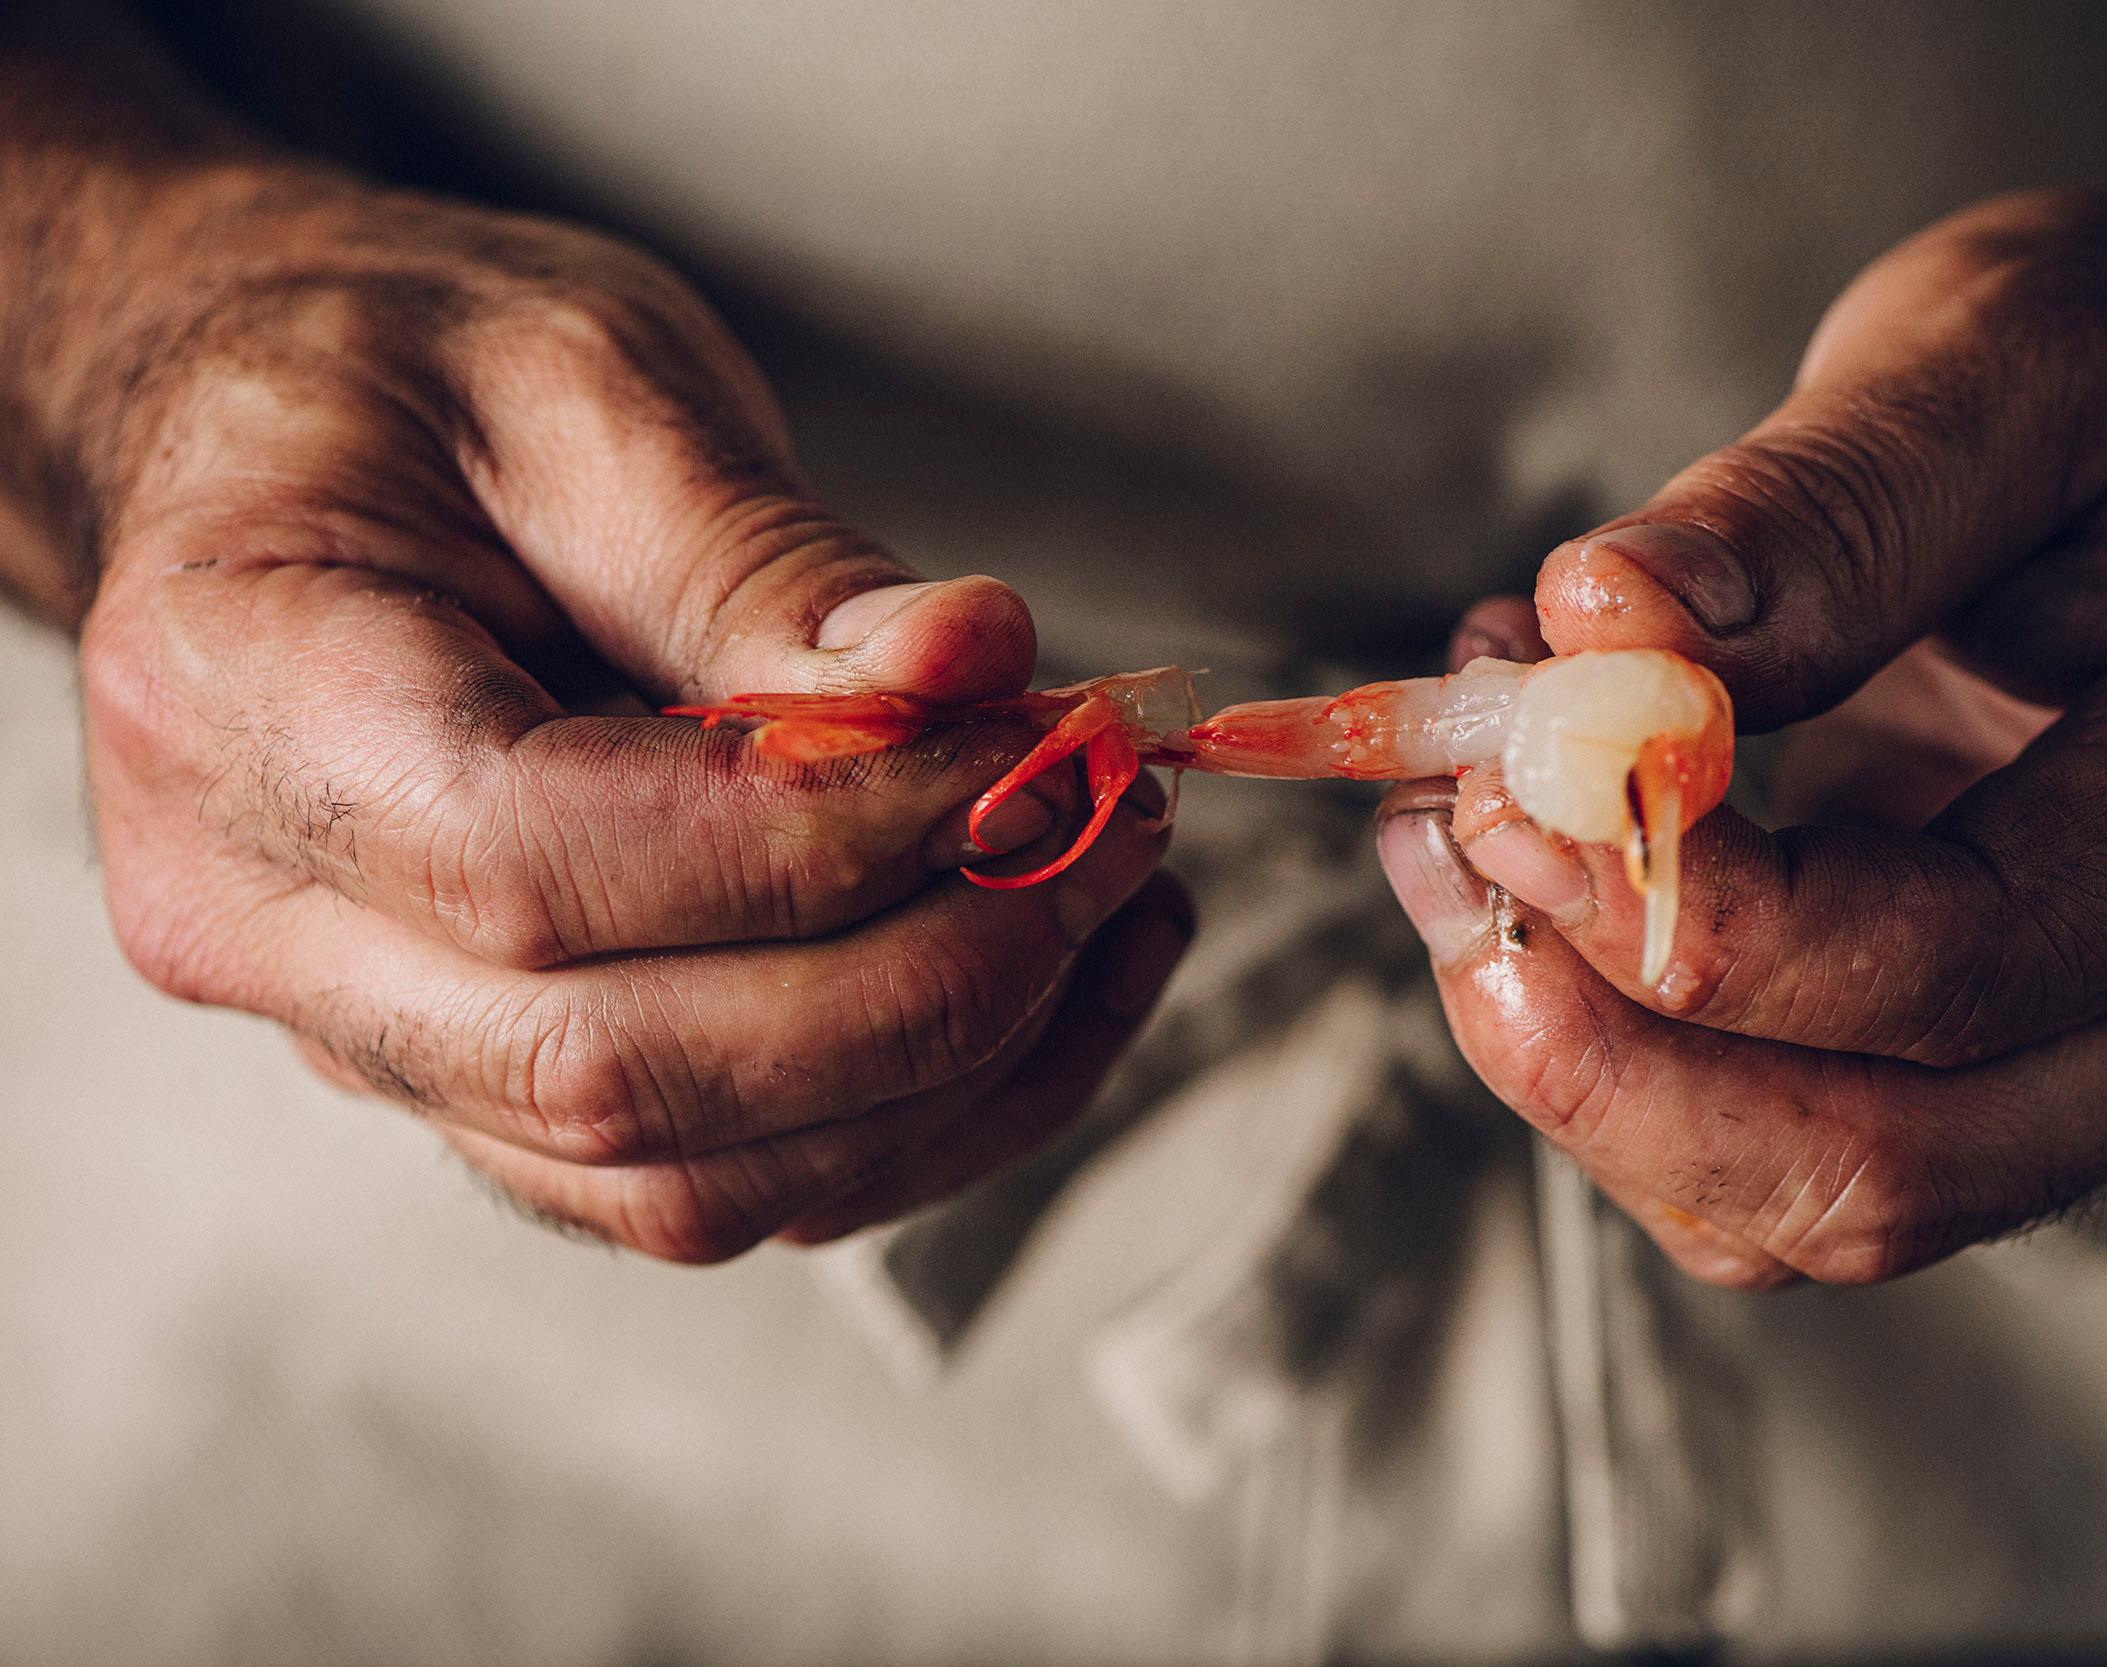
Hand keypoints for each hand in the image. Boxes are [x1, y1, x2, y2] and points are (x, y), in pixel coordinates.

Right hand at [71, 165, 1186, 1259]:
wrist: (274, 439)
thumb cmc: (402, 374)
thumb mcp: (578, 381)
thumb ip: (762, 557)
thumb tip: (973, 677)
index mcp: (242, 707)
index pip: (544, 866)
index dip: (830, 842)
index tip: (1038, 753)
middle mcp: (268, 925)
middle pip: (617, 1074)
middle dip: (925, 981)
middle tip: (1114, 827)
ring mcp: (366, 1039)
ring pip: (684, 1184)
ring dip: (949, 1074)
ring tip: (1115, 895)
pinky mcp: (484, 1084)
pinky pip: (712, 1182)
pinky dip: (911, 1114)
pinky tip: (1049, 977)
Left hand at [1383, 188, 2106, 1286]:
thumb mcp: (2022, 349)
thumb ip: (1826, 502)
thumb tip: (1599, 622)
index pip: (1948, 966)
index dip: (1689, 913)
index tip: (1519, 779)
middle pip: (1876, 1170)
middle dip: (1606, 1054)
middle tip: (1454, 850)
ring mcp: (2105, 1048)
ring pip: (1813, 1203)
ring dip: (1592, 1069)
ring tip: (1462, 841)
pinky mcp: (1999, 1048)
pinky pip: (1787, 1149)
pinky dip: (1632, 1055)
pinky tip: (1547, 877)